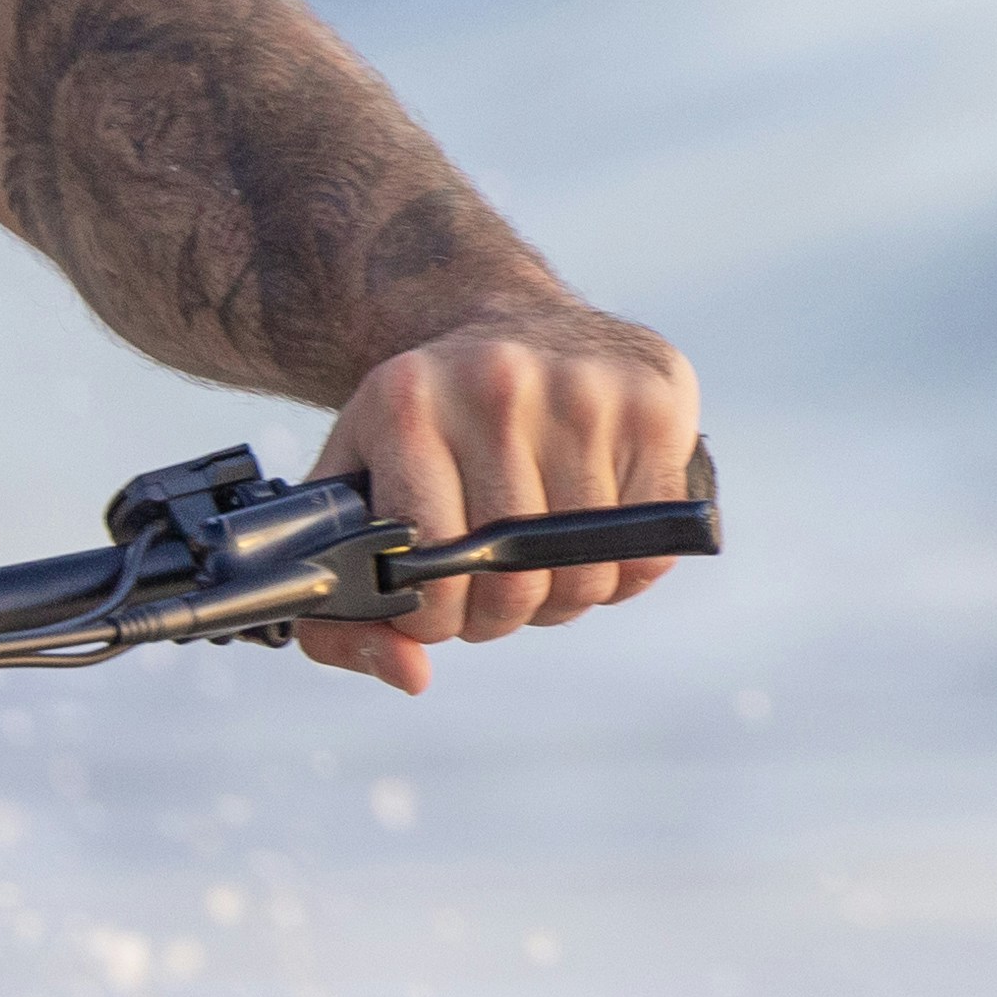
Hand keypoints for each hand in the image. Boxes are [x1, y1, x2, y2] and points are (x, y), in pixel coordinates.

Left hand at [298, 305, 703, 697]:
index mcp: (406, 404)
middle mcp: (496, 386)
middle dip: (501, 614)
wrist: (509, 320)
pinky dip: (624, 571)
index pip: (430, 568)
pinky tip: (594, 534)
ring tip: (540, 560)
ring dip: (564, 596)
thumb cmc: (427, 428)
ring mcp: (584, 392)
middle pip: (514, 582)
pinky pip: (650, 551)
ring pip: (586, 574)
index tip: (439, 607)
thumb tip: (412, 676)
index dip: (435, 617)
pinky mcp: (655, 405)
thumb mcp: (356, 491)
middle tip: (492, 591)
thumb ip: (341, 610)